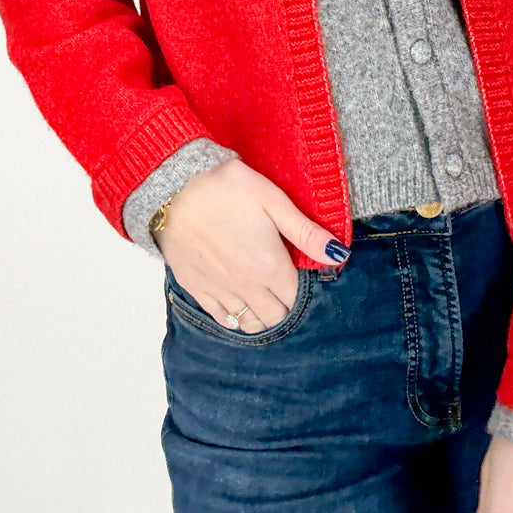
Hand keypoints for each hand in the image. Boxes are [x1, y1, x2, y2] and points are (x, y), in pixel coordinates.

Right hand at [153, 158, 348, 332]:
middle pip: (275, 317)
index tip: (298, 270)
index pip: (296, 299)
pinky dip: (234, 315)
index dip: (302, 288)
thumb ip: (306, 232)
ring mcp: (219, 291)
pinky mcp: (196, 288)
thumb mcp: (273, 201)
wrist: (174, 188)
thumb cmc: (227, 189)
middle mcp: (246, 288)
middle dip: (284, 305)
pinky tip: (237, 297)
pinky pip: (221, 318)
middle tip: (283, 281)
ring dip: (261, 314)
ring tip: (263, 293)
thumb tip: (339, 254)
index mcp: (270, 268)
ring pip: (249, 324)